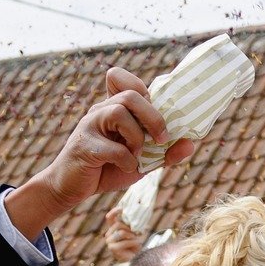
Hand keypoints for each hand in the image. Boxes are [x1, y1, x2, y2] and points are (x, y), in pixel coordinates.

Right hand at [20, 67, 193, 212]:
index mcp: (114, 109)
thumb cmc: (108, 169)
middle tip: (160, 139)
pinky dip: (126, 160)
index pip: (120, 78)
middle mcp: (101, 111)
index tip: (158, 112)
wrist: (73, 188)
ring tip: (137, 154)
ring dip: (137, 137)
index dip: (143, 88)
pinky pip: (113, 147)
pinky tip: (124, 167)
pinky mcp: (83, 146)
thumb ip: (165, 153)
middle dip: (154, 117)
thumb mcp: (143, 162)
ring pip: (119, 113)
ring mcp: (89, 126)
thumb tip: (191, 143)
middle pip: (131, 95)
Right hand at [102, 204, 142, 261]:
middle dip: (130, 228)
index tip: (121, 208)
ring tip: (137, 240)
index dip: (114, 212)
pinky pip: (125, 241)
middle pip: (118, 225)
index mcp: (112, 229)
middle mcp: (109, 234)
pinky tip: (136, 246)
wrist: (136, 258)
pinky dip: (133, 243)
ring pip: (122, 232)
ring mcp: (109, 242)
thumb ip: (131, 225)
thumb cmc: (135, 245)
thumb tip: (134, 214)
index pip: (110, 218)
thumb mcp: (134, 232)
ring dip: (132, 236)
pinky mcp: (112, 248)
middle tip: (137, 234)